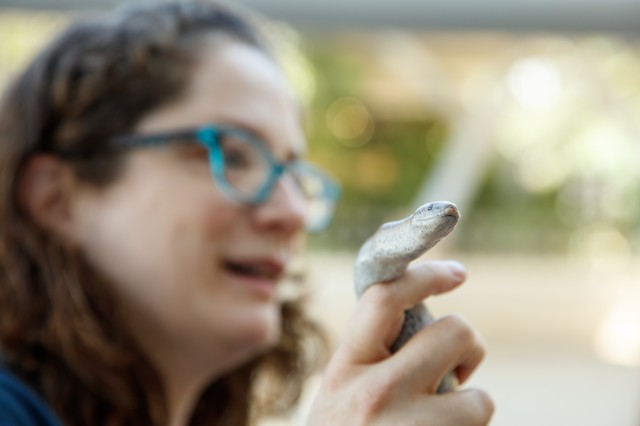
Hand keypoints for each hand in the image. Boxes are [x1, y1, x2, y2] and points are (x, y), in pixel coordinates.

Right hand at [307, 260, 493, 425]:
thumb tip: (421, 321)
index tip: (456, 273)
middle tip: (460, 366)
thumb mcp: (340, 396)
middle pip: (454, 333)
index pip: (384, 299)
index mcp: (345, 369)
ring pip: (480, 399)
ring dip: (470, 412)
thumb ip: (370, 359)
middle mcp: (375, 394)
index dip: (425, 275)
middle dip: (469, 346)